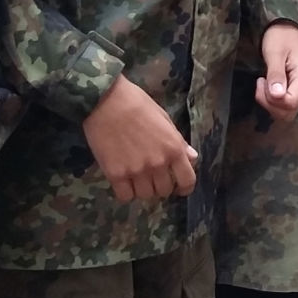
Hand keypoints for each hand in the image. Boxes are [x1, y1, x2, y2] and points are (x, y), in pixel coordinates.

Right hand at [82, 77, 195, 201]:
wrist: (105, 101)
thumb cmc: (137, 104)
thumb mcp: (164, 119)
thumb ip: (178, 142)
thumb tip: (192, 158)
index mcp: (173, 148)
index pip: (187, 181)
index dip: (184, 188)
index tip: (179, 188)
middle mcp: (158, 163)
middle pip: (164, 191)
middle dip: (161, 185)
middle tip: (153, 176)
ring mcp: (137, 171)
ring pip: (145, 195)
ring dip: (143, 189)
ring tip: (136, 177)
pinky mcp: (115, 174)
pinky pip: (125, 197)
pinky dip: (125, 192)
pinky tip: (123, 180)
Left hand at [255, 22, 297, 119]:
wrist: (287, 31)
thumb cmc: (280, 38)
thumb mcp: (275, 53)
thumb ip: (276, 74)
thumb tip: (277, 95)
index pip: (290, 102)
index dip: (272, 99)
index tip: (261, 81)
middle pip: (289, 112)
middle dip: (269, 104)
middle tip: (260, 84)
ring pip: (286, 112)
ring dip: (270, 104)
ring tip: (264, 84)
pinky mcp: (297, 91)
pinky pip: (285, 106)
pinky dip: (273, 101)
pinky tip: (268, 87)